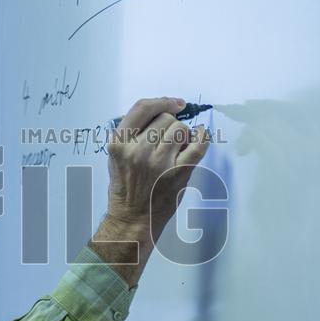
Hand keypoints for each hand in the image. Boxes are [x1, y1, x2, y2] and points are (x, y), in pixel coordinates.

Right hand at [90, 97, 210, 285]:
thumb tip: (164, 111)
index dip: (162, 101)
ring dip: (183, 134)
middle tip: (169, 139)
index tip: (174, 103)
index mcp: (119, 143)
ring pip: (181, 129)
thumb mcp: (116, 156)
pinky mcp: (177, 173)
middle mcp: (137, 150)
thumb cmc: (125, 187)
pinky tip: (201, 136)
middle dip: (171, 124)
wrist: (132, 219)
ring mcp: (158, 162)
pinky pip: (198, 145)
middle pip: (165, 118)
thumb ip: (132, 134)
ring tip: (178, 147)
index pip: (142, 108)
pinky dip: (203, 137)